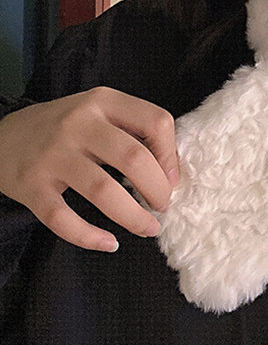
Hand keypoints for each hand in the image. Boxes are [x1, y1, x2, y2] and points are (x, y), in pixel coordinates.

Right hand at [0, 87, 178, 251]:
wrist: (2, 137)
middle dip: (158, 188)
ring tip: (148, 228)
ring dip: (133, 216)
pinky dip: (89, 236)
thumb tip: (170, 171)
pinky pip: (63, 218)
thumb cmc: (66, 127)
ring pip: (103, 191)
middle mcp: (80, 124)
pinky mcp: (31, 186)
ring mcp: (54, 155)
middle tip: (163, 206)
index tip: (172, 178)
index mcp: (104, 101)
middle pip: (134, 158)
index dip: (170, 154)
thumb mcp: (100, 111)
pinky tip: (109, 243)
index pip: (155, 121)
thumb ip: (133, 130)